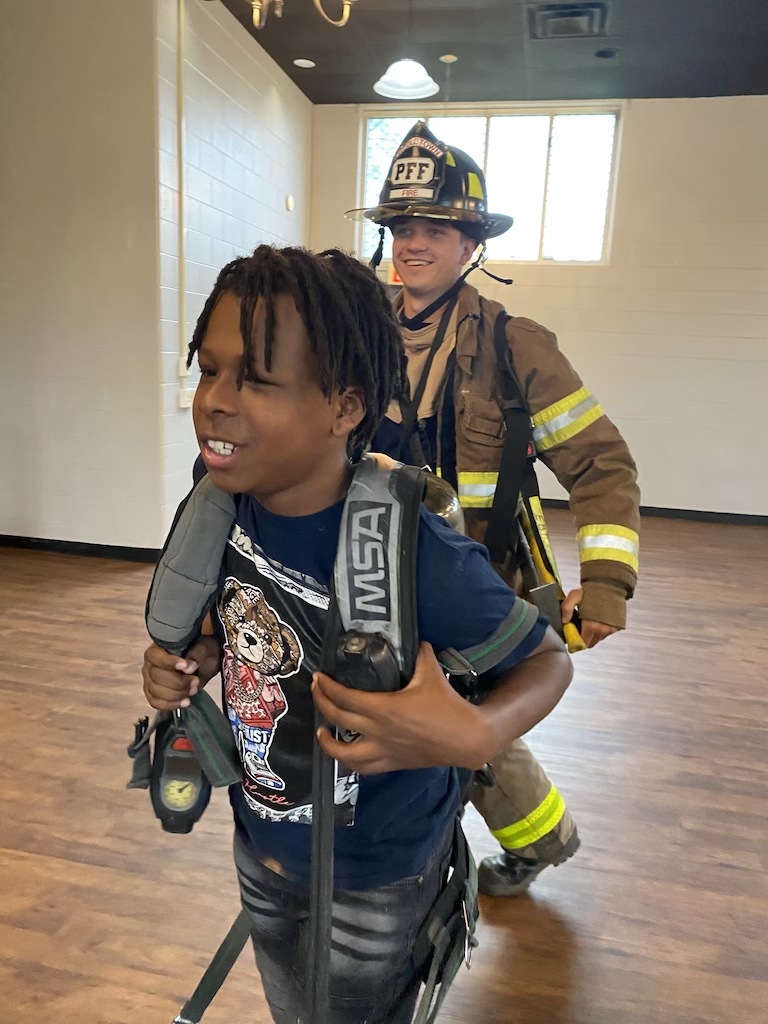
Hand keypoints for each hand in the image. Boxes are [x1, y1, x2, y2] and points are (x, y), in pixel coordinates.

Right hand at [142, 636, 220, 710]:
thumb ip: (197, 653)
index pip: (156, 656)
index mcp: (159, 648)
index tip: (185, 666)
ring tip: (193, 690)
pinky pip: (155, 702)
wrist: (205, 664)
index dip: (169, 662)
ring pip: (155, 691)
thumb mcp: (205, 647)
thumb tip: (188, 666)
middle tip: (195, 681)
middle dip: (178, 682)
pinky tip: (185, 702)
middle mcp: (150, 664)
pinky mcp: (153, 694)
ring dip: (176, 694)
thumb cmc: (202, 652)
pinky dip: (170, 704)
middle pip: (156, 676)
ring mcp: (150, 680)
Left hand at [312, 642, 490, 773]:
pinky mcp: (392, 763)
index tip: (319, 677)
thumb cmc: (447, 706)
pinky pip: (364, 768)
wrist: (466, 738)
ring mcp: (383, 750)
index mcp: (383, 708)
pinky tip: (346, 754)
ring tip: (321, 730)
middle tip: (317, 690)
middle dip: (321, 703)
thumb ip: (419, 653)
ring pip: (345, 753)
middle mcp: (378, 731)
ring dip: (328, 742)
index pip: (344, 697)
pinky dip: (350, 762)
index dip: (327, 687)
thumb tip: (414, 639)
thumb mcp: (431, 672)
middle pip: (338, 719)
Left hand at [561, 588, 617, 648]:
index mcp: (592, 626)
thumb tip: (564, 621)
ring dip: (593, 634)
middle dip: (584, 638)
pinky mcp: (617, 627)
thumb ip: (566, 608)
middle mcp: (603, 631)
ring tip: (588, 622)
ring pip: (599, 638)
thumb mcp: (574, 596)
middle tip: (579, 628)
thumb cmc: (591, 590)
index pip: (583, 643)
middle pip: (591, 643)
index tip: (572, 634)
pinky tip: (597, 620)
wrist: (610, 584)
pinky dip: (601, 630)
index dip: (576, 641)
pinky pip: (606, 633)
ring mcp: (611, 630)